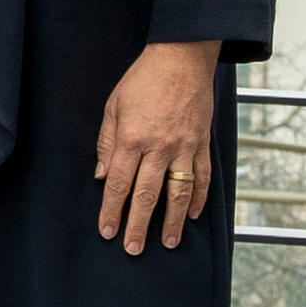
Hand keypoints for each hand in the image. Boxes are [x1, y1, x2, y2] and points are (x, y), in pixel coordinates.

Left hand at [95, 39, 219, 255]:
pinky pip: (202, 177)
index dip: (112, 210)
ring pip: (179, 193)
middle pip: (147, 195)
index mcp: (132, 138)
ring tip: (169, 242)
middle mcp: (159, 147)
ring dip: (174, 221)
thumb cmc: (143, 79)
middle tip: (133, 249)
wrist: (181, 58)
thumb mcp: (113, 106)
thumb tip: (103, 175)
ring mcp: (184, 147)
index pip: (119, 184)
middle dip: (138, 225)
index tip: (108, 231)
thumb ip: (107, 143)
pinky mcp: (202, 143)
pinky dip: (200, 198)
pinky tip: (194, 214)